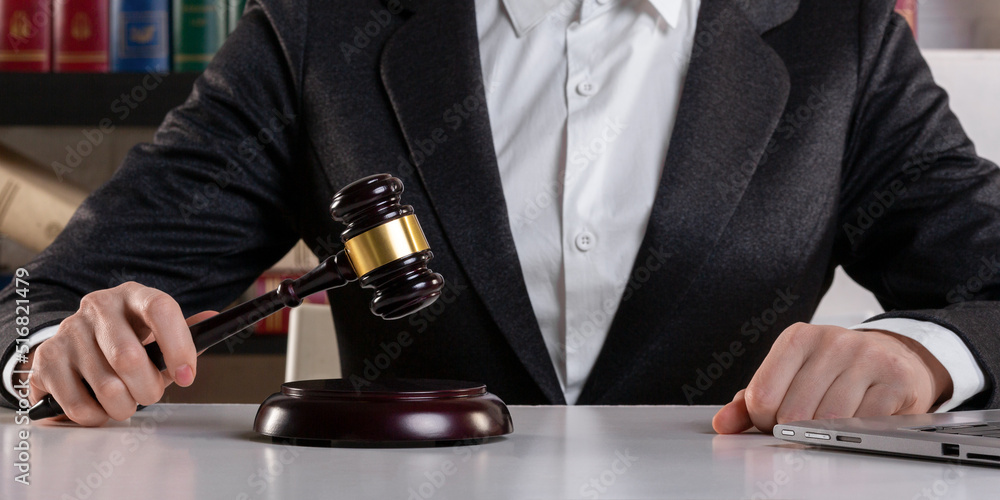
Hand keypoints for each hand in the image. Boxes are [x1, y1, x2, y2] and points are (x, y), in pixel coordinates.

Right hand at [23, 282, 216, 425]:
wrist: (75, 346)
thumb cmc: (127, 341)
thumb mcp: (157, 334)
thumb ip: (186, 335)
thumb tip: (213, 322)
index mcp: (134, 296)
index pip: (161, 309)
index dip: (179, 346)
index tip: (188, 376)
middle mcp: (99, 306)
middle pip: (129, 357)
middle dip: (148, 388)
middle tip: (151, 394)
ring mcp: (69, 331)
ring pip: (106, 387)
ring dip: (124, 406)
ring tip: (125, 400)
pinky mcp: (46, 360)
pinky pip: (79, 404)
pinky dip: (97, 416)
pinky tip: (100, 405)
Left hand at [712, 323, 952, 433]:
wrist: (895, 359)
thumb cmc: (835, 372)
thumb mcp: (790, 377)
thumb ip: (751, 401)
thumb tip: (722, 423)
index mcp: (797, 338)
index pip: (762, 396)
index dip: (765, 421)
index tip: (776, 421)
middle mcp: (832, 341)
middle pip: (793, 413)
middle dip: (795, 431)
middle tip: (806, 428)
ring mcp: (866, 358)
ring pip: (828, 420)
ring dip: (826, 435)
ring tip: (831, 425)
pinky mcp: (895, 380)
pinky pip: (864, 423)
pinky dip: (855, 433)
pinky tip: (856, 422)